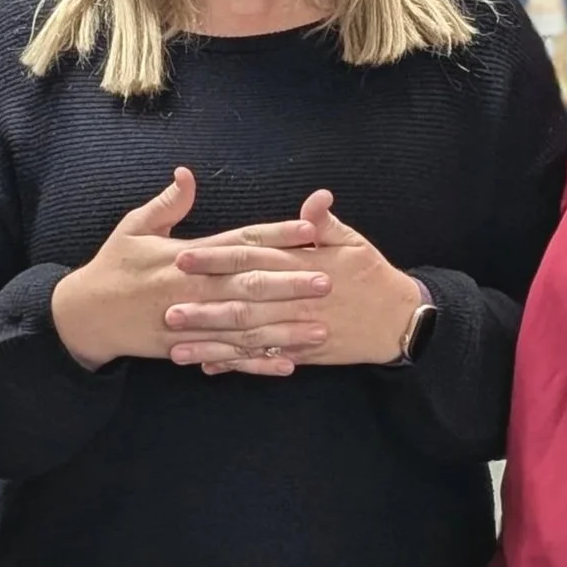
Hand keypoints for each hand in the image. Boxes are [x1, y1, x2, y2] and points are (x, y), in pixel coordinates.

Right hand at [50, 168, 332, 372]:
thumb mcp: (133, 228)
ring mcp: (192, 322)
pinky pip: (228, 358)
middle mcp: (193, 289)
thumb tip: (186, 173)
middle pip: (250, 285)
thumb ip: (167, 204)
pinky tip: (287, 365)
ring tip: (321, 329)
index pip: (241, 242)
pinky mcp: (188, 348)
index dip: (276, 236)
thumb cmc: (113, 266)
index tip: (310, 231)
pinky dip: (257, 362)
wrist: (86, 316)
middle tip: (327, 281)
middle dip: (290, 284)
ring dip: (284, 328)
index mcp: (187, 256)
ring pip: (246, 326)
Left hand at [167, 188, 421, 374]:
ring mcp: (296, 330)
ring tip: (176, 349)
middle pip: (242, 303)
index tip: (184, 257)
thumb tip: (315, 199)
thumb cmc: (372, 276)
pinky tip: (209, 367)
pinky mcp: (302, 353)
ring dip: (212, 343)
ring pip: (248, 338)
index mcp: (301, 265)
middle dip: (204, 307)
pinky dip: (237, 364)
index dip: (216, 258)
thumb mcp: (353, 242)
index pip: (251, 258)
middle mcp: (294, 299)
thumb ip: (326, 223)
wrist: (398, 321)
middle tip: (168, 310)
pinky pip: (264, 360)